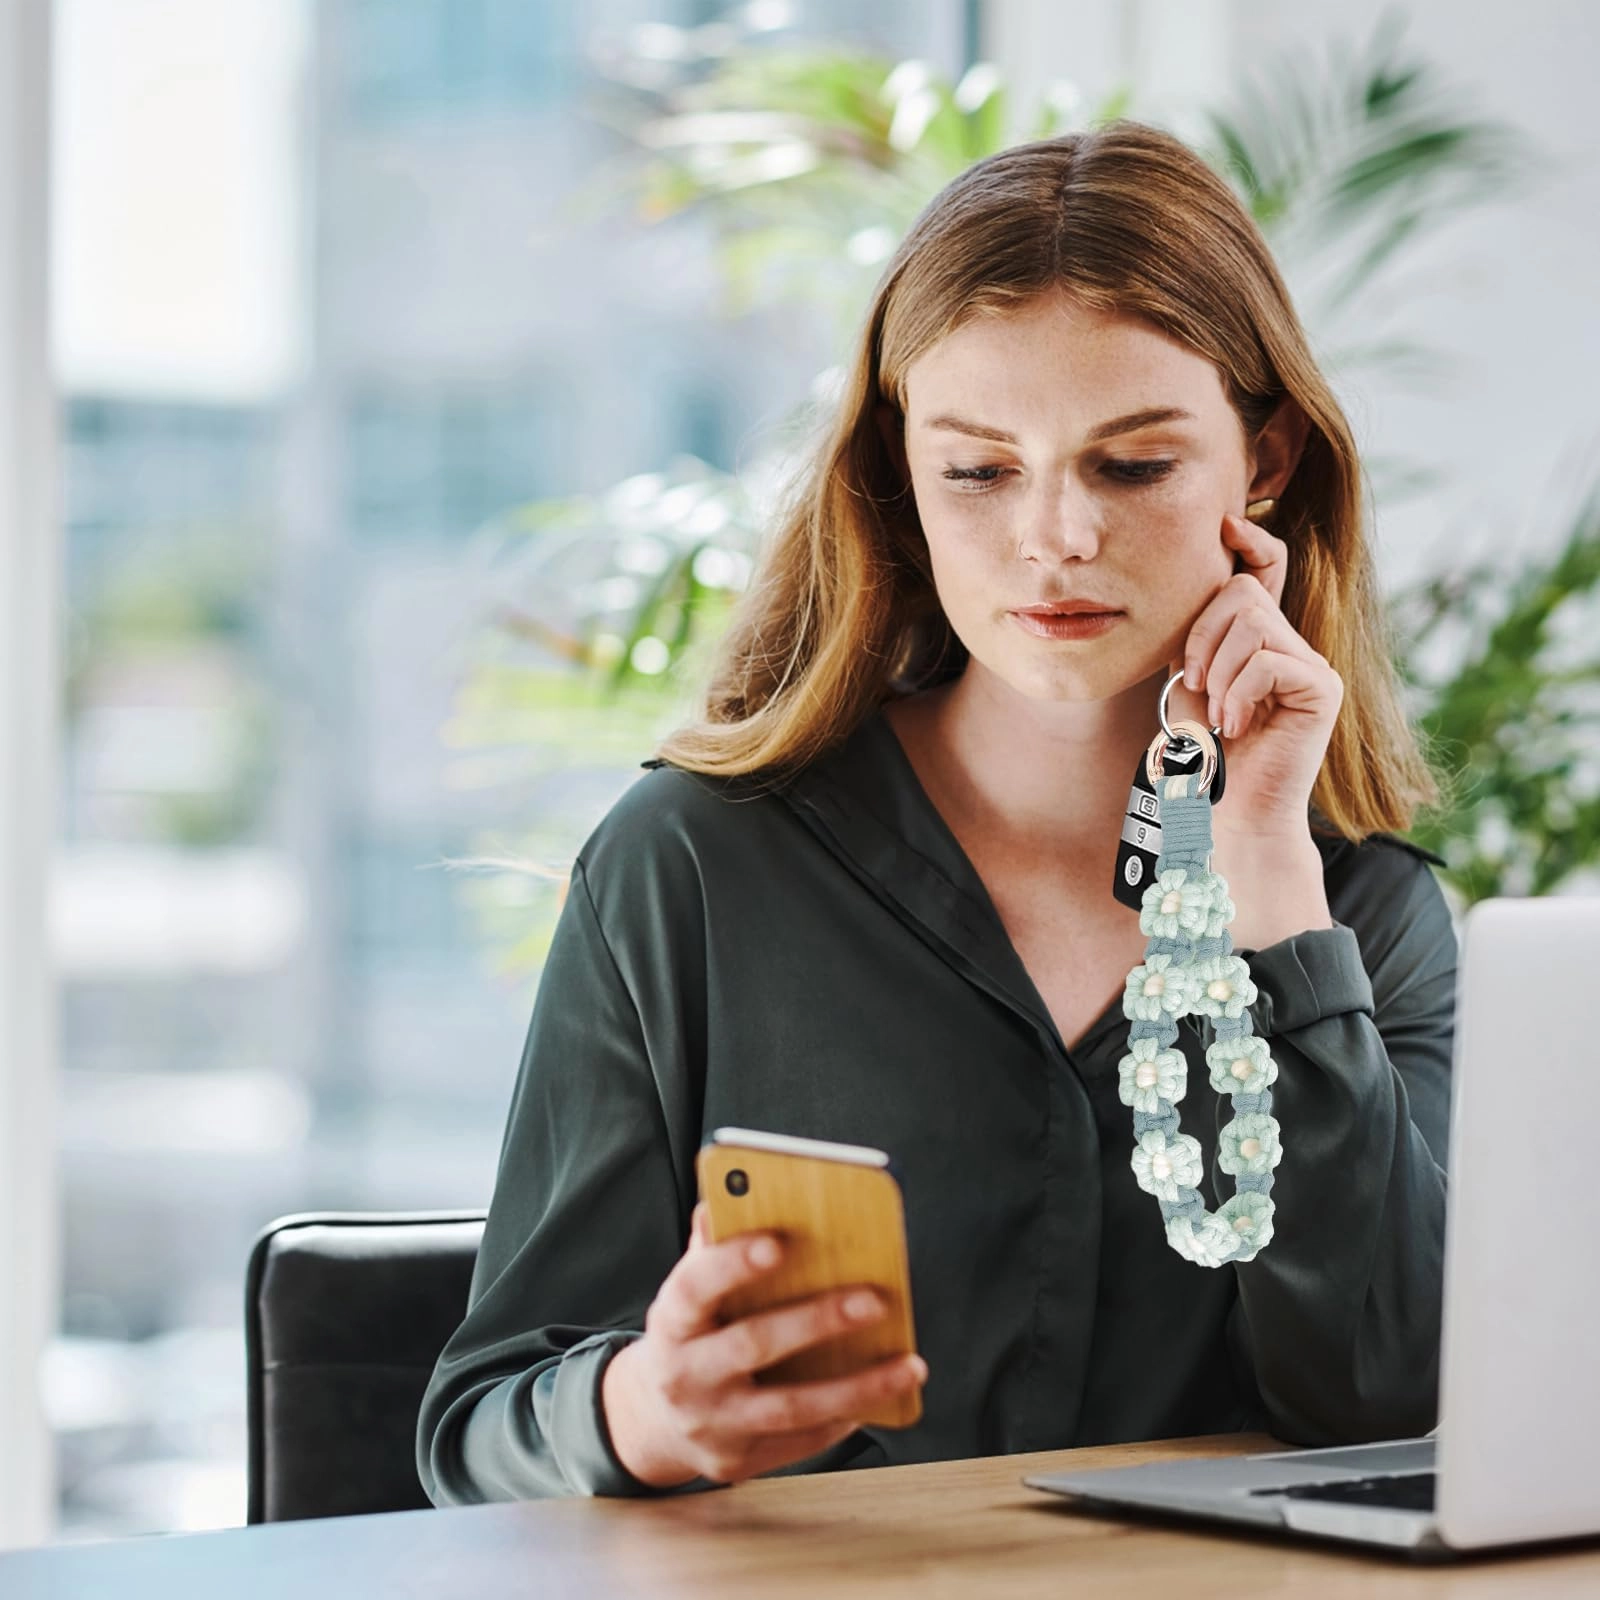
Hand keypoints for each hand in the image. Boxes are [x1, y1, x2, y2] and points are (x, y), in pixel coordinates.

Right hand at [600, 1201, 927, 1488]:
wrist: (650, 1418)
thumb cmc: (688, 1334)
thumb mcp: (687, 1292)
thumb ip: (709, 1249)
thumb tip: (724, 1198)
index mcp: (671, 1321)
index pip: (695, 1286)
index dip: (733, 1263)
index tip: (779, 1242)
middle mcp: (684, 1374)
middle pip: (754, 1344)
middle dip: (818, 1321)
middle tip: (876, 1300)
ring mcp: (711, 1423)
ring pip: (791, 1406)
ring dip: (857, 1387)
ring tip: (909, 1365)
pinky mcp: (735, 1461)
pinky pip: (799, 1441)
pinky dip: (843, 1418)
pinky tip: (880, 1396)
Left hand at [1164, 510, 1342, 841]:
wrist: (1227, 812)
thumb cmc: (1204, 755)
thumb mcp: (1190, 684)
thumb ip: (1196, 638)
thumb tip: (1201, 582)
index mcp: (1260, 641)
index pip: (1265, 571)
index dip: (1251, 542)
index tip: (1227, 525)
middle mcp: (1292, 645)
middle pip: (1243, 593)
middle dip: (1203, 637)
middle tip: (1197, 687)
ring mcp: (1312, 665)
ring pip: (1253, 623)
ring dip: (1219, 672)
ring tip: (1219, 715)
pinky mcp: (1322, 688)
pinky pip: (1268, 660)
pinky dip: (1238, 693)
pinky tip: (1236, 726)